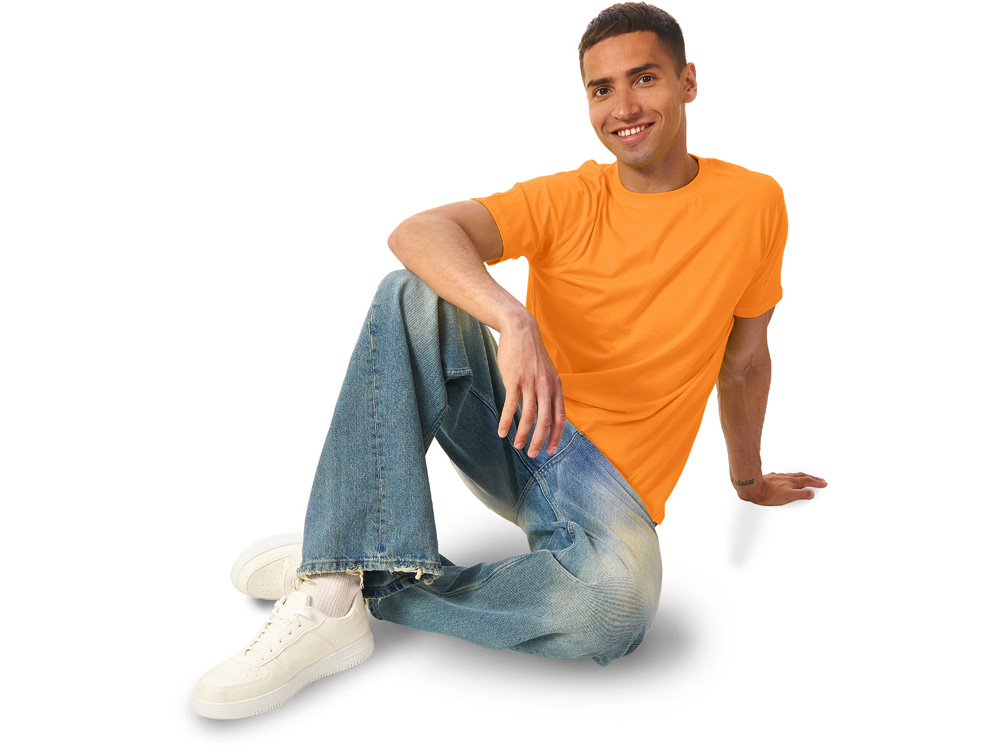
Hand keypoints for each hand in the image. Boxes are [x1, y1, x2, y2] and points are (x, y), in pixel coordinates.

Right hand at [496, 314, 565, 457]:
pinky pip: (511, 406)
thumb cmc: (532, 354)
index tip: (550, 450)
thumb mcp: (547, 372)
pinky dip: (506, 421)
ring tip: (518, 446)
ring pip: (529, 416)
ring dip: (523, 434)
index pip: (560, 417)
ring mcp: (530, 384)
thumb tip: (547, 410)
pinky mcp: (514, 380)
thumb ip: (549, 390)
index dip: (556, 436)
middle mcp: (546, 387)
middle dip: (540, 441)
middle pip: (545, 421)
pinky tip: (502, 432)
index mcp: (556, 387)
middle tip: (533, 455)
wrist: (521, 330)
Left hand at [735, 472, 826, 505]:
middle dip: (812, 478)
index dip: (817, 482)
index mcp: (793, 482)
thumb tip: (812, 493)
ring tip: (806, 477)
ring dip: (802, 476)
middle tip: (820, 479)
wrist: (752, 487)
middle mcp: (787, 478)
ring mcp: (778, 477)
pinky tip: (785, 478)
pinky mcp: (770, 478)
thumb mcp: (789, 496)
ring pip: (793, 475)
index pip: (808, 481)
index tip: (825, 483)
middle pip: (802, 476)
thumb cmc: (769, 494)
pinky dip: (789, 477)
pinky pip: (783, 476)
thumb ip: (801, 494)